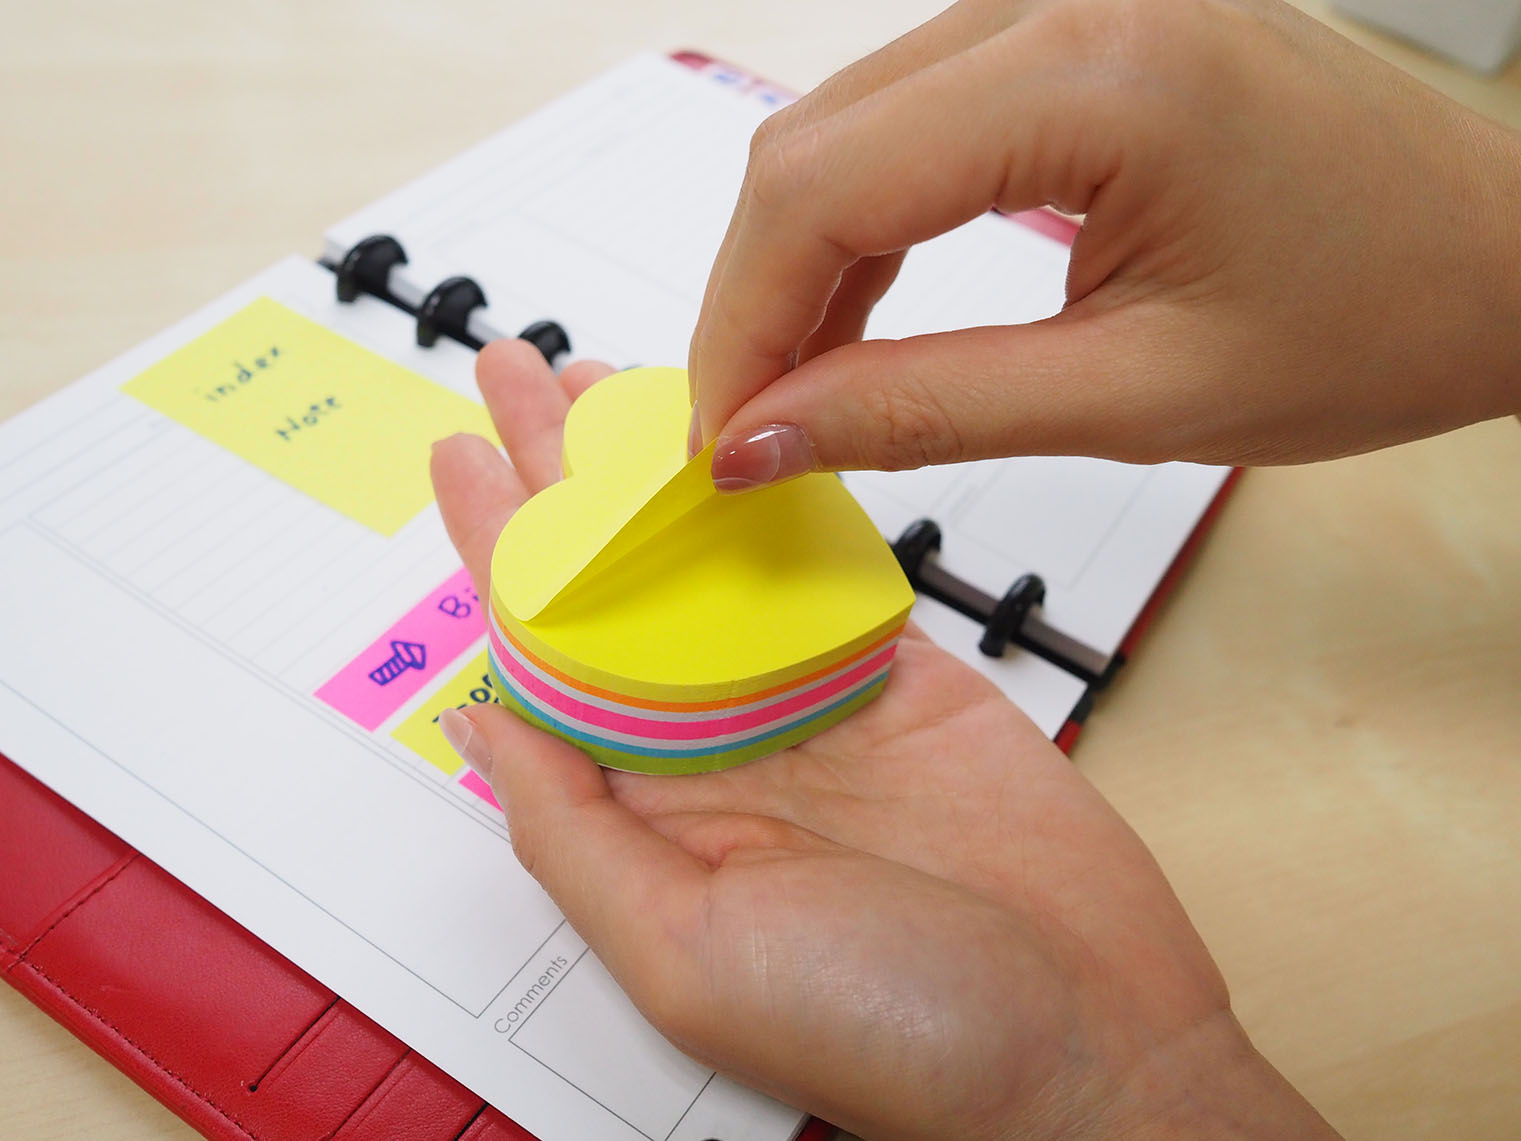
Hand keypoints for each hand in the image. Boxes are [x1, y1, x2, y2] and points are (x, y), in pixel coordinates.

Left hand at [430, 340, 1336, 1139]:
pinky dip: (782, 498)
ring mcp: (806, 700)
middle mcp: (714, 744)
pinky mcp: (897, 673)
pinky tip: (742, 439)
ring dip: (659, 469)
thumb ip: (572, 829)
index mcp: (646, 810)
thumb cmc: (892, 1032)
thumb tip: (480, 725)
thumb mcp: (684, 954)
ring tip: (609, 381)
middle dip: (558, 473)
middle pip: (612, 581)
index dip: (494, 545)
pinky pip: (822, 568)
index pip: (541, 651)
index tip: (460, 449)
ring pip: (709, 557)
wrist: (1091, 1041)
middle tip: (516, 369)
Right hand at [689, 0, 1520, 489]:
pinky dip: (864, 224)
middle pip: (811, 144)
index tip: (720, 442)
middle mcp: (1058, 1)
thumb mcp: (1136, 397)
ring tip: (800, 389)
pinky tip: (860, 312)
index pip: (823, 187)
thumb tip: (765, 436)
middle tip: (749, 430)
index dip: (742, 325)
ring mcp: (1059, 4)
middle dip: (754, 300)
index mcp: (1094, 72)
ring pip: (844, 129)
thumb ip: (926, 410)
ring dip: (800, 264)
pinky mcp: (1066, 33)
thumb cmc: (1371, 320)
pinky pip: (907, 119)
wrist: (1492, 257)